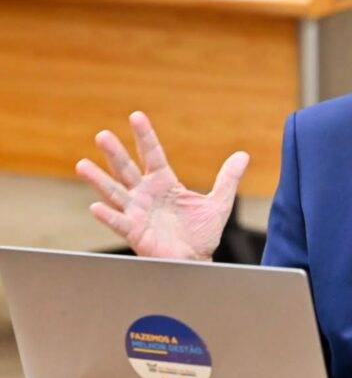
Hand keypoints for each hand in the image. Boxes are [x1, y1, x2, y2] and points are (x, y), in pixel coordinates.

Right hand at [76, 111, 248, 260]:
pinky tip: (95, 207)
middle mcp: (146, 194)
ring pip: (115, 193)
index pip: (152, 154)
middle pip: (128, 169)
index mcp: (164, 183)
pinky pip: (119, 223)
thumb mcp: (219, 203)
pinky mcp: (135, 233)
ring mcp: (137, 212)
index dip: (145, 136)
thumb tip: (243, 155)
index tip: (136, 116)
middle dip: (115, 153)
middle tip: (102, 135)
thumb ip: (228, 179)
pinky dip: (108, 215)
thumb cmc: (201, 234)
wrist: (197, 261)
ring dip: (99, 180)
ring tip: (82, 164)